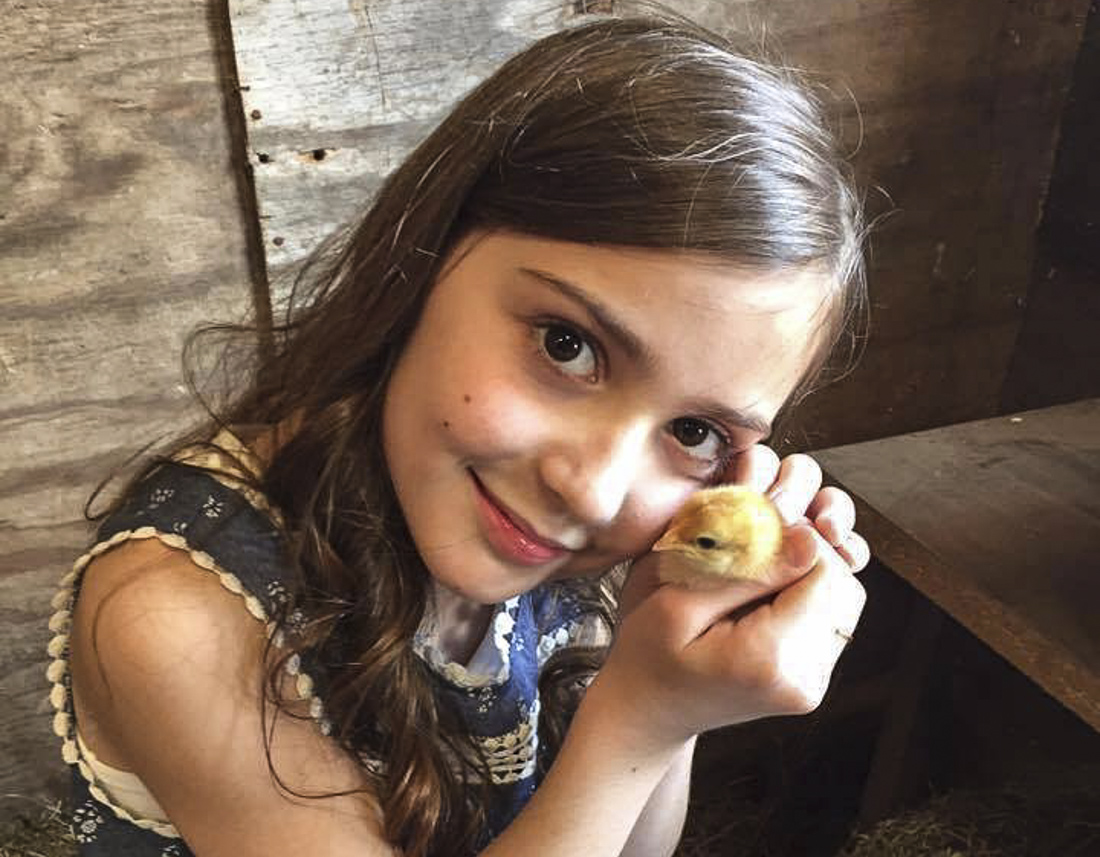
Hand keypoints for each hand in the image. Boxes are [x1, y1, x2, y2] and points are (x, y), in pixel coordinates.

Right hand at [596, 445, 867, 747]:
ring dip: (807, 579)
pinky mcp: (811, 683)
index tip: (758, 534)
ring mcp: (811, 686)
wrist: (646, 713)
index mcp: (769, 658)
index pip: (826, 574)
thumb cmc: (647, 656)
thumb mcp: (677, 603)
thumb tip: (808, 539)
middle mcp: (804, 679)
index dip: (799, 541)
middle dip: (808, 559)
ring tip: (756, 579)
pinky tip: (762, 603)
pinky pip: (829, 623)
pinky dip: (803, 601)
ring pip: (842, 603)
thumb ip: (744, 572)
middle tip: (757, 553)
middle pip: (844, 589)